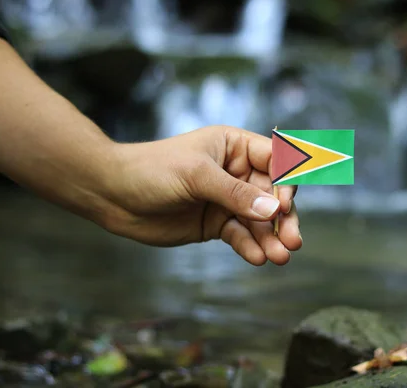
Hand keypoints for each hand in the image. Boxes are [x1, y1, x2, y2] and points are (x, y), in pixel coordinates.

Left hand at [103, 125, 301, 265]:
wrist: (113, 195)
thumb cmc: (152, 170)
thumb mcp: (196, 175)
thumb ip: (236, 194)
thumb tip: (274, 212)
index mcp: (235, 147)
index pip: (275, 161)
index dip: (286, 182)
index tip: (284, 206)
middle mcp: (236, 173)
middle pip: (273, 195)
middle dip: (284, 219)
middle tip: (293, 241)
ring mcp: (227, 200)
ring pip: (260, 220)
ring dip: (271, 238)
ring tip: (280, 257)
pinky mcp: (216, 224)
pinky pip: (240, 236)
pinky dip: (250, 247)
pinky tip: (257, 258)